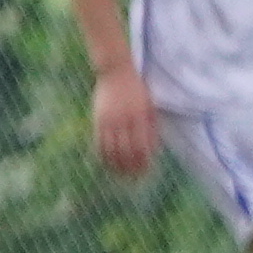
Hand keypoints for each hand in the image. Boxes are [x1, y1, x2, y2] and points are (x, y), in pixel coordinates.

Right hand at [89, 65, 158, 181]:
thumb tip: (154, 147)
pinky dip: (102, 154)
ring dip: (116, 165)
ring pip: (112, 149)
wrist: (115, 72)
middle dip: (131, 167)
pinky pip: (99, 142)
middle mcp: (125, 121)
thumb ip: (151, 125)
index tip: (146, 172)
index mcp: (141, 117)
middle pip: (127, 151)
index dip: (144, 162)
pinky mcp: (98, 120)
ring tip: (119, 175)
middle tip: (134, 179)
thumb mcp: (149, 105)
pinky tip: (105, 162)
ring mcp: (109, 121)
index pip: (143, 146)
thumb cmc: (137, 88)